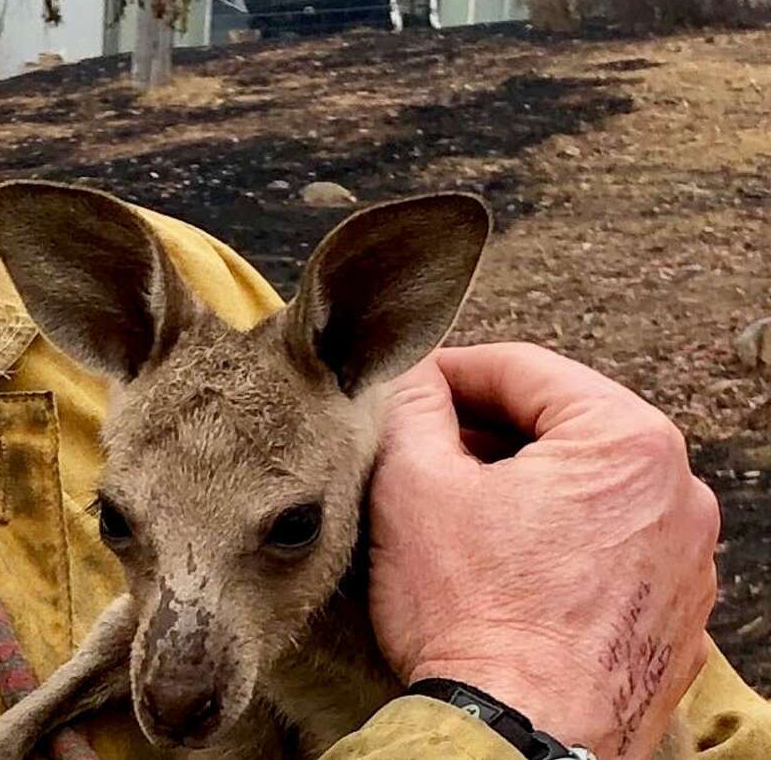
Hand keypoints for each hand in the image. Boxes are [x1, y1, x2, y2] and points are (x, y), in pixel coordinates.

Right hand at [369, 343, 719, 759]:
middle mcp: (679, 494)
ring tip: (458, 519)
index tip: (404, 392)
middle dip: (488, 435)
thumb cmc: (471, 613)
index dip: (448, 373)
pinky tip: (504, 572)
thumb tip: (412, 376)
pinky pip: (612, 552)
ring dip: (525, 490)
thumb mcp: (411, 483)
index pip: (522, 369)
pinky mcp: (677, 618)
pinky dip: (560, 546)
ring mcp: (688, 562)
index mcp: (626, 441)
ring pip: (589, 491)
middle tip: (421, 457)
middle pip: (562, 428)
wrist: (517, 736)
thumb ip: (411, 404)